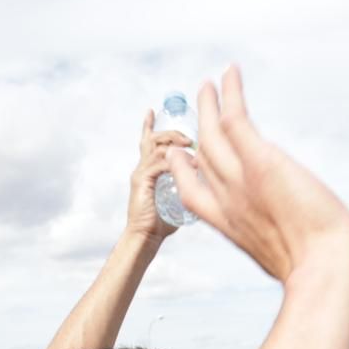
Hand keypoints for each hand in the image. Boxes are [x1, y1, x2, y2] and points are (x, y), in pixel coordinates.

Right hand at [126, 110, 192, 240]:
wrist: (146, 238)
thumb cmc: (163, 223)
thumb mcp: (178, 197)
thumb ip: (187, 185)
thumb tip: (207, 180)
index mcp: (148, 169)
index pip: (147, 141)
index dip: (148, 125)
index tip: (151, 110)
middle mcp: (142, 167)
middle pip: (152, 138)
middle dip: (171, 132)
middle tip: (189, 136)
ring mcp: (141, 173)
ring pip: (155, 146)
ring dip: (174, 142)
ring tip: (190, 143)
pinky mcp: (142, 182)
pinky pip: (158, 163)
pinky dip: (174, 160)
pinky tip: (187, 163)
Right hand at [166, 66, 348, 281]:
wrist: (323, 266)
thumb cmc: (317, 269)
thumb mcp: (288, 258)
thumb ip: (281, 242)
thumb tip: (302, 243)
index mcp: (229, 226)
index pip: (194, 195)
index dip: (184, 172)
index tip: (181, 157)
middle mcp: (227, 200)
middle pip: (201, 156)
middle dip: (196, 130)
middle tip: (199, 107)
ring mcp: (240, 180)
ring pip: (212, 132)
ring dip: (209, 104)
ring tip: (209, 84)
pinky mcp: (260, 161)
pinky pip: (235, 118)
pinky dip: (231, 93)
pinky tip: (231, 73)